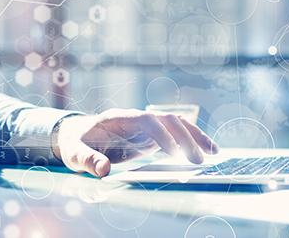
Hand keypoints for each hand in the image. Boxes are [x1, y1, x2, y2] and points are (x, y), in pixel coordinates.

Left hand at [52, 108, 219, 176]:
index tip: (173, 151)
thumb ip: (88, 160)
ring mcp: (144, 127)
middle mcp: (136, 119)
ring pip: (174, 125)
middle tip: (199, 159)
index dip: (162, 134)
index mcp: (119, 118)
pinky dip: (189, 142)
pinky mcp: (148, 137)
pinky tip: (203, 152)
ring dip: (194, 136)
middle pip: (167, 120)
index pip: (147, 120)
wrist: (75, 135)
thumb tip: (104, 170)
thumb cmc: (75, 143)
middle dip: (185, 136)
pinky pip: (173, 136)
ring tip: (213, 152)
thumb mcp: (74, 154)